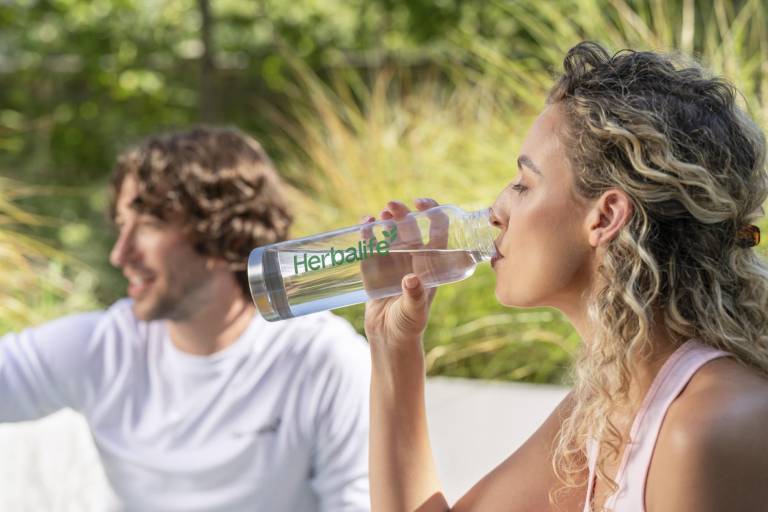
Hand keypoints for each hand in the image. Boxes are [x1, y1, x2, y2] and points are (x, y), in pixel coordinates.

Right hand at [363, 198, 443, 351]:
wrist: (388, 337)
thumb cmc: (409, 325)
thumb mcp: (415, 312)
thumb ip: (415, 297)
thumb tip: (411, 280)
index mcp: (430, 262)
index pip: (437, 230)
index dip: (432, 212)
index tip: (420, 203)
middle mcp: (413, 256)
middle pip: (410, 226)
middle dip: (402, 213)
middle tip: (391, 206)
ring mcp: (392, 259)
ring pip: (390, 231)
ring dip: (385, 219)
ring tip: (378, 215)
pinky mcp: (373, 265)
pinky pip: (371, 243)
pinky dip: (367, 232)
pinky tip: (364, 224)